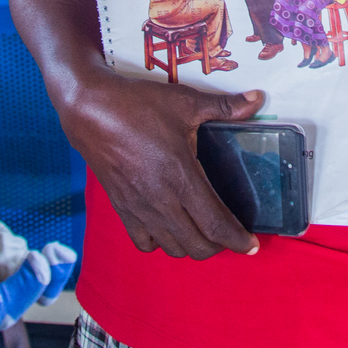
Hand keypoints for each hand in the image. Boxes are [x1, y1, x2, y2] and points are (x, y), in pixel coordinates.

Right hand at [59, 74, 263, 258]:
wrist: (90, 110)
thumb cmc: (138, 105)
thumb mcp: (185, 102)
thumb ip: (224, 106)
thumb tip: (257, 99)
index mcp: (181, 177)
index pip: (215, 224)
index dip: (237, 240)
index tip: (252, 245)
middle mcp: (161, 200)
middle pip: (196, 245)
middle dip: (218, 246)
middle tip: (229, 234)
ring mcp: (139, 208)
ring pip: (172, 248)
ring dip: (192, 246)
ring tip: (203, 232)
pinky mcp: (122, 208)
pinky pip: (143, 242)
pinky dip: (160, 243)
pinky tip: (169, 229)